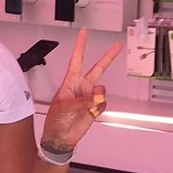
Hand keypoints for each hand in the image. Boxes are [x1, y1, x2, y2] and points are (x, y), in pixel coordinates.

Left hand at [41, 30, 120, 153]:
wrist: (60, 138)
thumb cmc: (55, 120)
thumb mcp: (65, 107)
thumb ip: (84, 100)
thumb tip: (99, 97)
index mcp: (70, 82)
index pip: (77, 59)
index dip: (81, 46)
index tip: (84, 33)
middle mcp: (82, 87)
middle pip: (98, 68)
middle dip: (108, 57)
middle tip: (117, 46)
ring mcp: (89, 98)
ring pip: (102, 90)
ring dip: (97, 97)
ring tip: (89, 105)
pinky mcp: (95, 108)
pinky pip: (103, 104)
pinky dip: (98, 108)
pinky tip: (90, 112)